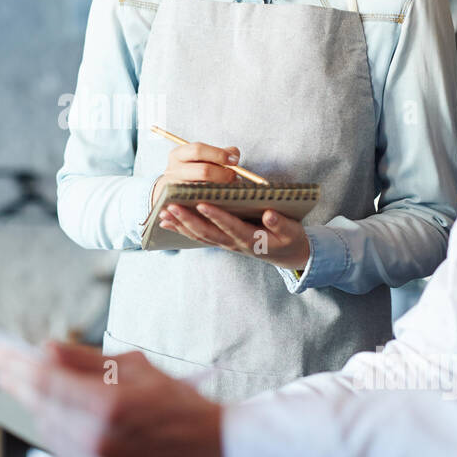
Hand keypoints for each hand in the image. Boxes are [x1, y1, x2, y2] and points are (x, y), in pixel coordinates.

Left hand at [0, 340, 225, 456]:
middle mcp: (99, 442)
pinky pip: (62, 456)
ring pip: (48, 432)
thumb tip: (45, 348)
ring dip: (42, 409)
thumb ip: (85, 359)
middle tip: (2, 366)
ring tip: (46, 390)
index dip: (16, 365)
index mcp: (110, 405)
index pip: (46, 381)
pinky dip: (60, 436)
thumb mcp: (136, 368)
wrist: (213, 454)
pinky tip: (68, 421)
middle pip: (41, 407)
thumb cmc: (177, 406)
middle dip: (20, 383)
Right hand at [151, 140, 241, 207]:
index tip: (235, 160)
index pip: (198, 150)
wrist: (171, 192)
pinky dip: (214, 201)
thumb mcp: (200, 159)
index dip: (218, 154)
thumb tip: (234, 153)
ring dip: (221, 189)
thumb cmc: (191, 173)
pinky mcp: (177, 205)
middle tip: (236, 177)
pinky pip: (200, 204)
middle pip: (203, 171)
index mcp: (178, 155)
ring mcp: (173, 189)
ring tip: (231, 189)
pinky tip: (223, 200)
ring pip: (202, 189)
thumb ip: (218, 154)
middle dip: (224, 174)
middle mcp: (172, 170)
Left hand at [160, 204, 311, 270]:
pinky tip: (167, 221)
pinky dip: (181, 229)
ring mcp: (225, 244)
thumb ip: (280, 223)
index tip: (202, 203)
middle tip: (171, 206)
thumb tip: (269, 215)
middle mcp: (234, 243)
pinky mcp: (221, 241)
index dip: (216, 216)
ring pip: (199, 235)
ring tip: (163, 213)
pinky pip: (198, 236)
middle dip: (188, 219)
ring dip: (180, 225)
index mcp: (252, 238)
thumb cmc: (289, 238)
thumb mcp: (292, 231)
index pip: (231, 226)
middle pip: (208, 232)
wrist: (286, 254)